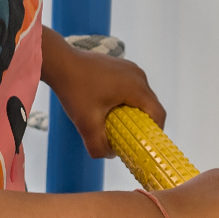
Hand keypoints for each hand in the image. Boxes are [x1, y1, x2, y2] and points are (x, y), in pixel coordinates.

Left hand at [43, 28, 166, 159]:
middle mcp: (138, 76)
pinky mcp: (121, 65)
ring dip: (134, 111)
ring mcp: (130, 68)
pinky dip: (127, 100)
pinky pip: (132, 87)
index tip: (143, 144)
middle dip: (143, 123)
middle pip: (150, 105)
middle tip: (128, 137)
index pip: (158, 114)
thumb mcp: (86, 124)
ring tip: (118, 123)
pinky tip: (110, 107)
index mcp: (136, 88)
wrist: (60, 62)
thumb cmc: (75, 90)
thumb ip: (99, 146)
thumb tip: (111, 154)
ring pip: (141, 96)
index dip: (155, 132)